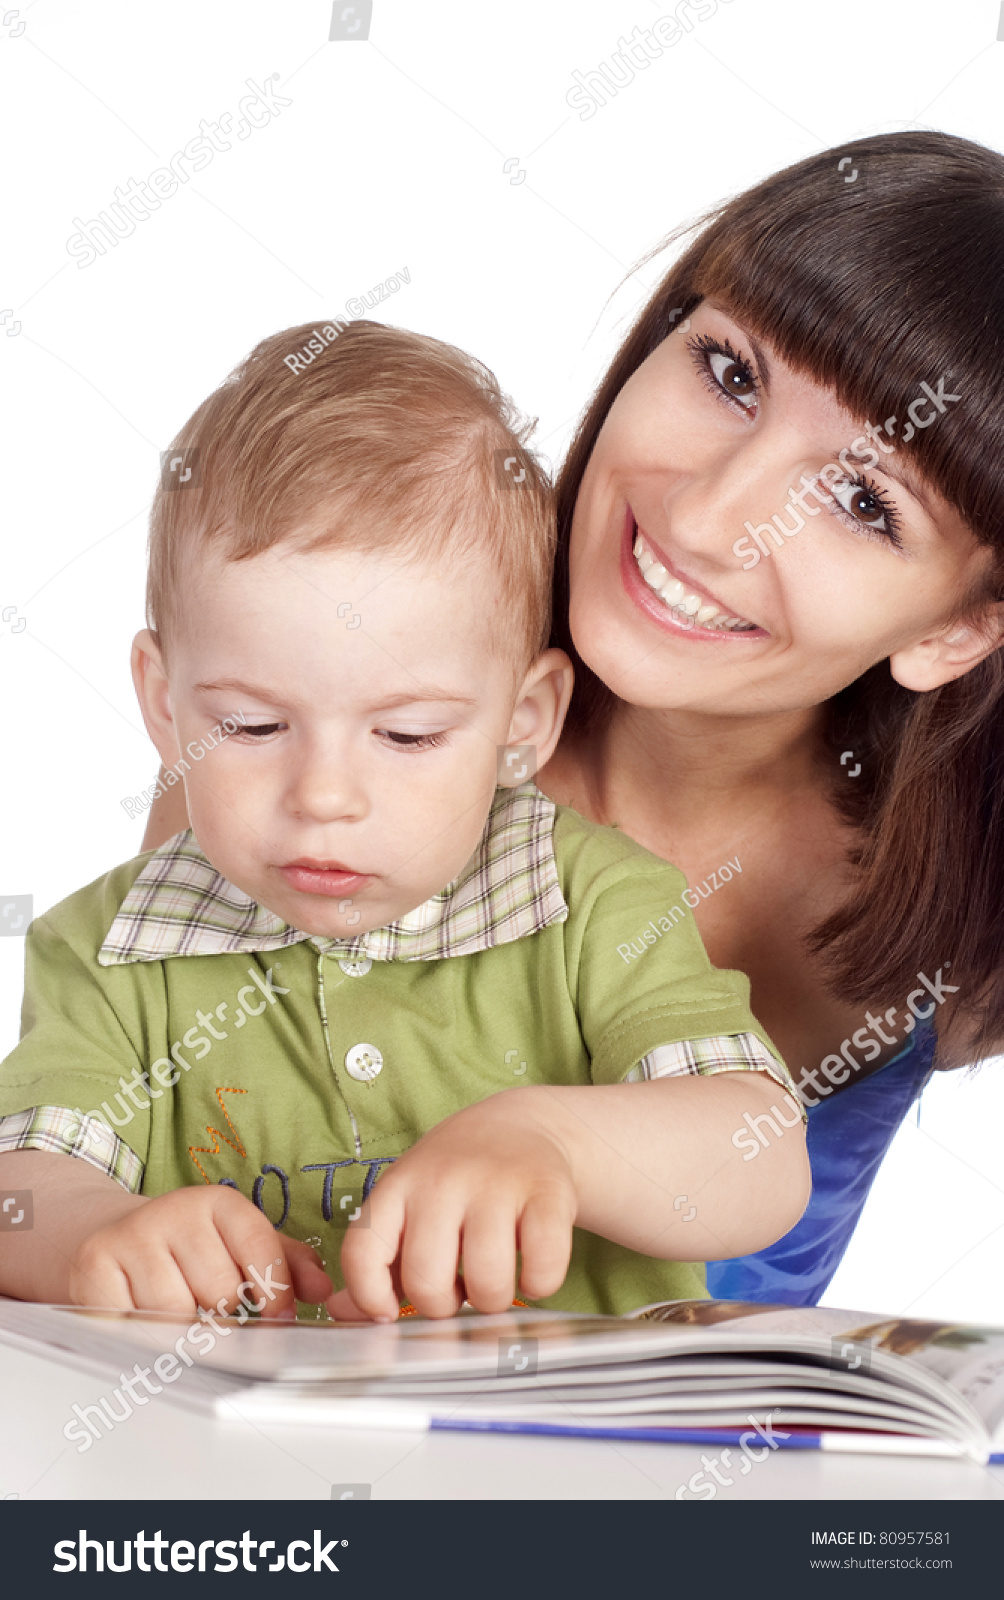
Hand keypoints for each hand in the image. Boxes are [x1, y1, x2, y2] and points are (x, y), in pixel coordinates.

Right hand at [68, 1185, 331, 1316]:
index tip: (276, 1317)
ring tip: (178, 1314)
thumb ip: (287, 1264)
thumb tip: (323, 1290)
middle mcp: (174, 1210)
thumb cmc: (189, 1249)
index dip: (275, 1293)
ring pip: (176, 1313)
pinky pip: (132, 1323)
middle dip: (223, 1316)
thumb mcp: (240, 1246)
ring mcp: (132, 1235)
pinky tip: (143, 1317)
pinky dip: (142, 1333)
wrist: (111, 1236)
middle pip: (219, 1291)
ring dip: (182, 1330)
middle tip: (211, 1313)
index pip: (261, 1250)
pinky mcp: (94, 1264)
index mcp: (219, 1203)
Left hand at [328, 1088, 576, 1320]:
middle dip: (443, 1307)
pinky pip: (543, 1269)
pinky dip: (539, 1285)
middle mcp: (443, 1180)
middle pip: (427, 1281)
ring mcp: (497, 1183)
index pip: (362, 1253)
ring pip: (487, 1283)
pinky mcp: (548, 1191)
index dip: (370, 1297)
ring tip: (493, 1277)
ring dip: (492, 1299)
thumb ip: (377, 1261)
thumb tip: (344, 1313)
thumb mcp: (407, 1205)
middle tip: (457, 1290)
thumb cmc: (456, 1179)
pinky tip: (532, 1267)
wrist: (522, 1125)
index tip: (391, 1312)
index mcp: (398, 1186)